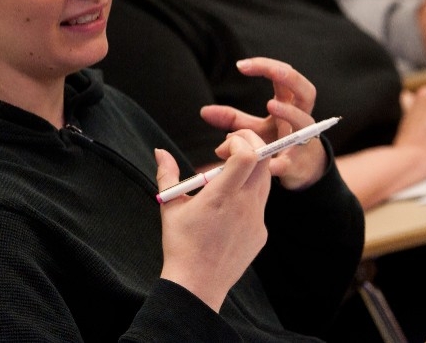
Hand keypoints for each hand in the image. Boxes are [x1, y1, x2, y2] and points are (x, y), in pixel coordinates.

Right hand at [155, 132, 269, 311]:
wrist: (197, 284)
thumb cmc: (180, 245)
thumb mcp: (170, 206)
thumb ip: (167, 174)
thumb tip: (159, 151)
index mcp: (221, 196)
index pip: (248, 156)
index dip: (240, 142)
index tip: (221, 149)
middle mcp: (245, 206)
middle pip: (264, 162)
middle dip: (249, 147)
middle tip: (227, 153)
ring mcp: (257, 221)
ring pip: (265, 181)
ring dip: (250, 170)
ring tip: (225, 179)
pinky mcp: (261, 234)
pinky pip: (261, 204)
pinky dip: (249, 195)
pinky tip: (228, 208)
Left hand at [199, 57, 325, 188]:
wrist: (301, 172)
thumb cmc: (278, 143)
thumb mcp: (256, 129)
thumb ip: (232, 118)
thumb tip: (204, 112)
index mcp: (290, 106)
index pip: (284, 77)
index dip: (266, 66)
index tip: (240, 66)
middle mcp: (301, 119)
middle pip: (307, 91)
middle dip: (289, 78)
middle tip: (272, 72)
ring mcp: (303, 141)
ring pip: (305, 121)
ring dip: (290, 112)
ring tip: (271, 105)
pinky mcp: (299, 166)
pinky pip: (293, 161)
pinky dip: (282, 162)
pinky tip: (270, 164)